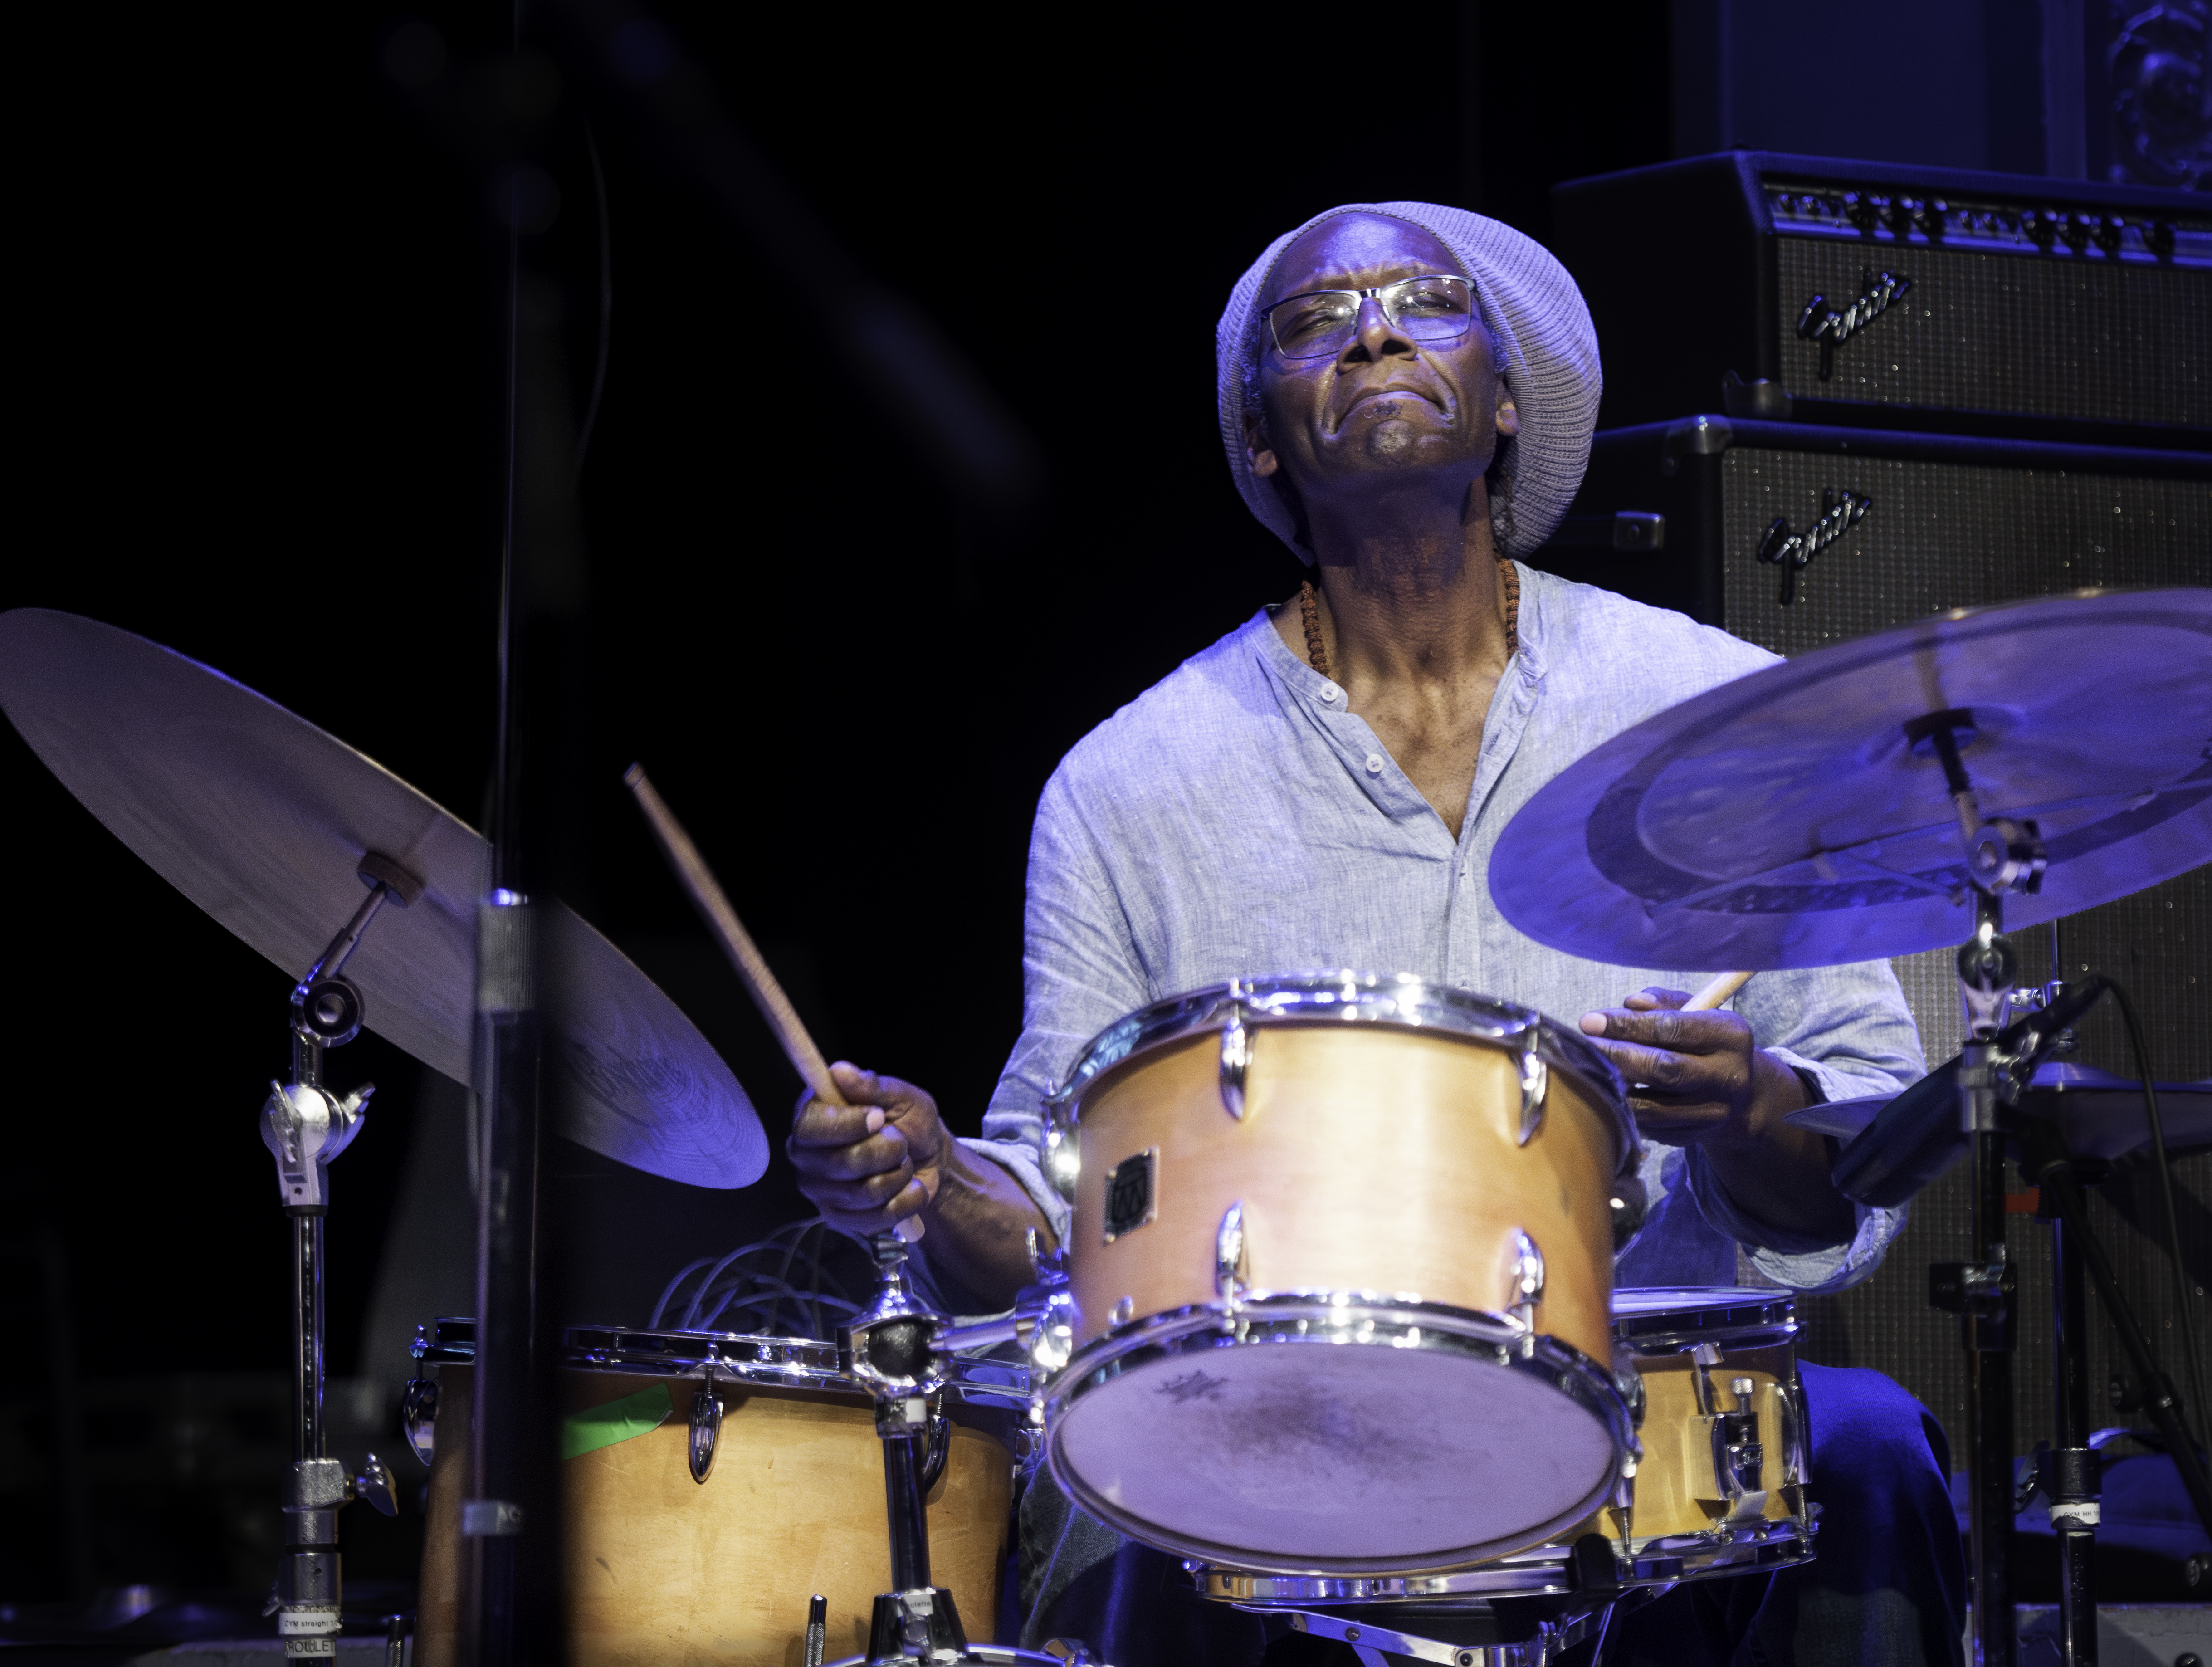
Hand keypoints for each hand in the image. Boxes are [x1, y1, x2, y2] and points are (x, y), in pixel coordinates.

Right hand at [787, 1062, 950, 1238]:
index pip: (809, 1127)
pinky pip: (873, 1219)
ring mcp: (819, 1190)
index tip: (879, 1117)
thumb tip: (840, 1071)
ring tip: (904, 1163)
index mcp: (812, 1117)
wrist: (930, 1160)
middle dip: (886, 1151)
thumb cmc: (910, 1123)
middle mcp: (806, 1155)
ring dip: (898, 1175)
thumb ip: (873, 1086)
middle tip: (901, 1142)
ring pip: (862, 1192)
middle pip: (840, 1163)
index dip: (847, 1125)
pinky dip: (904, 1202)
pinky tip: (909, 1188)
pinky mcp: (837, 1218)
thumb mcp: (902, 1097)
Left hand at [1579, 987, 1849, 1242]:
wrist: (1740, 1094)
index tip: (1589, 1021)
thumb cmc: (1704, 1041)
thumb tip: (1630, 1003)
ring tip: (1587, 1071)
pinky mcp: (1692, 1137)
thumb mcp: (1695, 1011)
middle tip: (1582, 1046)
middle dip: (1615, 1056)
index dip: (1626, 1025)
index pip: (1672, 1028)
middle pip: (1663, 1069)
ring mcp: (1711, 1113)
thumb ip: (1661, 1002)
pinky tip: (1605, 1094)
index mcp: (1731, 1036)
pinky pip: (1648, 1127)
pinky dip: (1622, 1110)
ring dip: (1613, 1089)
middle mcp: (1727, 1077)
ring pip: (1651, 1106)